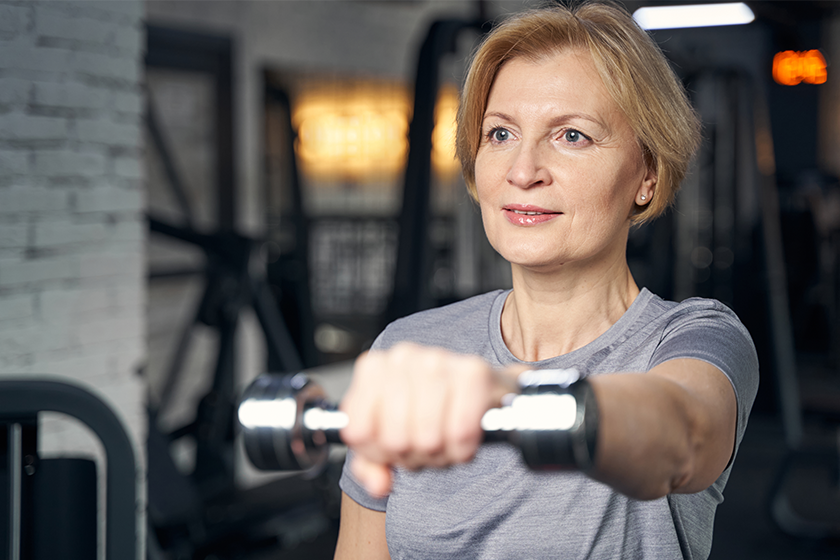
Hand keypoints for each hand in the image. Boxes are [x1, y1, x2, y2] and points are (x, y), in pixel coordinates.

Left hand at [339, 343, 519, 496]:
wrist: (482, 390)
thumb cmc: (431, 412)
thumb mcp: (390, 437)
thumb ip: (371, 465)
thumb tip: (378, 484)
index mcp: (373, 369)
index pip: (358, 431)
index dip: (378, 452)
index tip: (393, 447)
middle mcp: (402, 357)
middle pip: (394, 439)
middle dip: (413, 456)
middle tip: (425, 445)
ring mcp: (437, 359)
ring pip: (427, 437)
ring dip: (440, 454)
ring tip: (445, 440)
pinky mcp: (473, 372)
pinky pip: (460, 431)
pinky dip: (463, 448)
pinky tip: (465, 438)